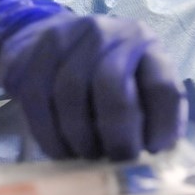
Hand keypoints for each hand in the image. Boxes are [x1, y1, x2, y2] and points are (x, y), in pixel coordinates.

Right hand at [0, 0, 185, 159]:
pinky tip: (63, 150)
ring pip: (71, 95)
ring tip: (89, 155)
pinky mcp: (32, 56)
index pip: (161, 85)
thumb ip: (153, 112)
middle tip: (118, 160)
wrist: (45, 37)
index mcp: (144, 43)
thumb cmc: (103, 73)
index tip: (153, 151)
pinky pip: (39, 103)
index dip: (162, 126)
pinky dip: (52, 136)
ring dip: (82, 138)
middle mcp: (107, 34)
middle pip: (113, 87)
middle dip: (118, 134)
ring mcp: (67, 40)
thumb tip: (159, 157)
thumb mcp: (138, 80)